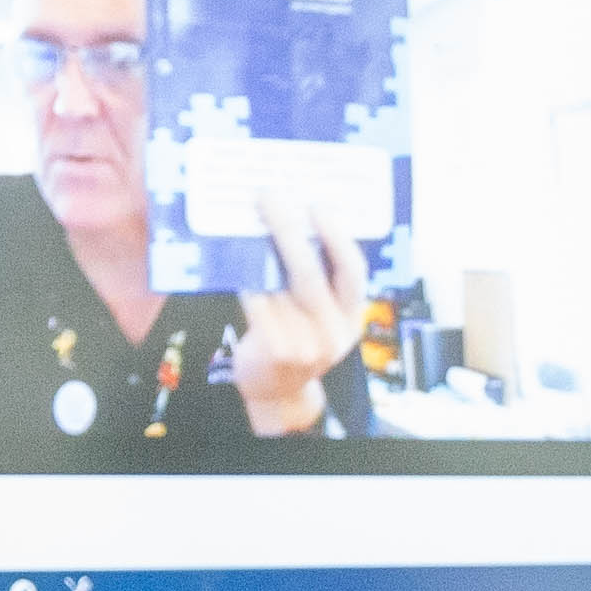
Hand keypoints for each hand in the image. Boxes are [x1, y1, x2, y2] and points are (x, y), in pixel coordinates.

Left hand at [229, 190, 364, 436]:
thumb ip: (318, 282)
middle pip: (310, 274)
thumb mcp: (321, 315)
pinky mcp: (278, 352)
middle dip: (288, 231)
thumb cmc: (298, 338)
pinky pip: (259, 305)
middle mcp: (334, 332)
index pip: (353, 271)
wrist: (278, 391)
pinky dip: (248, 280)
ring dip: (261, 250)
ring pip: (279, 287)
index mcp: (352, 316)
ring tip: (247, 222)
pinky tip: (237, 261)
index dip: (336, 236)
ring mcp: (307, 345)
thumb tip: (294, 223)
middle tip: (270, 199)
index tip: (317, 206)